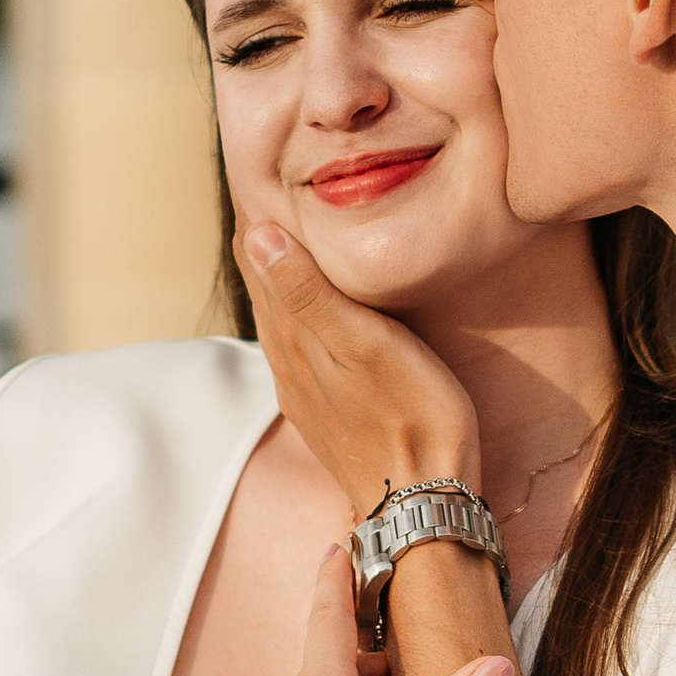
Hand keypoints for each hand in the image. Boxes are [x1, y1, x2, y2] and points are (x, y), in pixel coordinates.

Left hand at [239, 220, 482, 515]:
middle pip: (263, 287)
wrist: (422, 503)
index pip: (258, 261)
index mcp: (294, 339)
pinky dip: (295, 315)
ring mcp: (306, 391)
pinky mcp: (328, 413)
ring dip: (276, 278)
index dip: (254, 217)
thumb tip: (256, 235)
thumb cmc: (411, 417)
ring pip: (278, 319)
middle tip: (262, 191)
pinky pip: (297, 348)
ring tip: (280, 240)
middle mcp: (289, 364)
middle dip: (260, 241)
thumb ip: (310, 293)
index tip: (253, 172)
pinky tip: (308, 318)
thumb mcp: (365, 345)